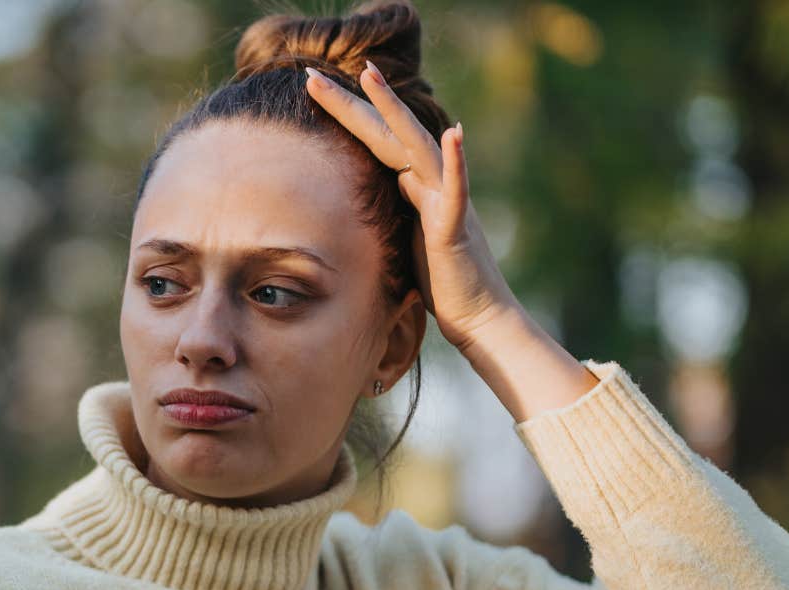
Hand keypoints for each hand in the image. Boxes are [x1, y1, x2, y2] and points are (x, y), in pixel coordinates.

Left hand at [305, 63, 596, 419]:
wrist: (478, 317)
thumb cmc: (441, 282)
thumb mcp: (406, 237)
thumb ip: (397, 206)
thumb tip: (387, 183)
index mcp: (414, 187)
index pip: (373, 141)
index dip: (344, 115)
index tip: (310, 89)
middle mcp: (431, 184)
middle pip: (387, 133)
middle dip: (351, 101)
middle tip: (311, 73)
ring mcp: (446, 201)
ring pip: (417, 147)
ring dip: (394, 111)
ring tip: (369, 75)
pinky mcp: (456, 228)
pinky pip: (457, 191)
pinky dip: (457, 162)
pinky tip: (454, 132)